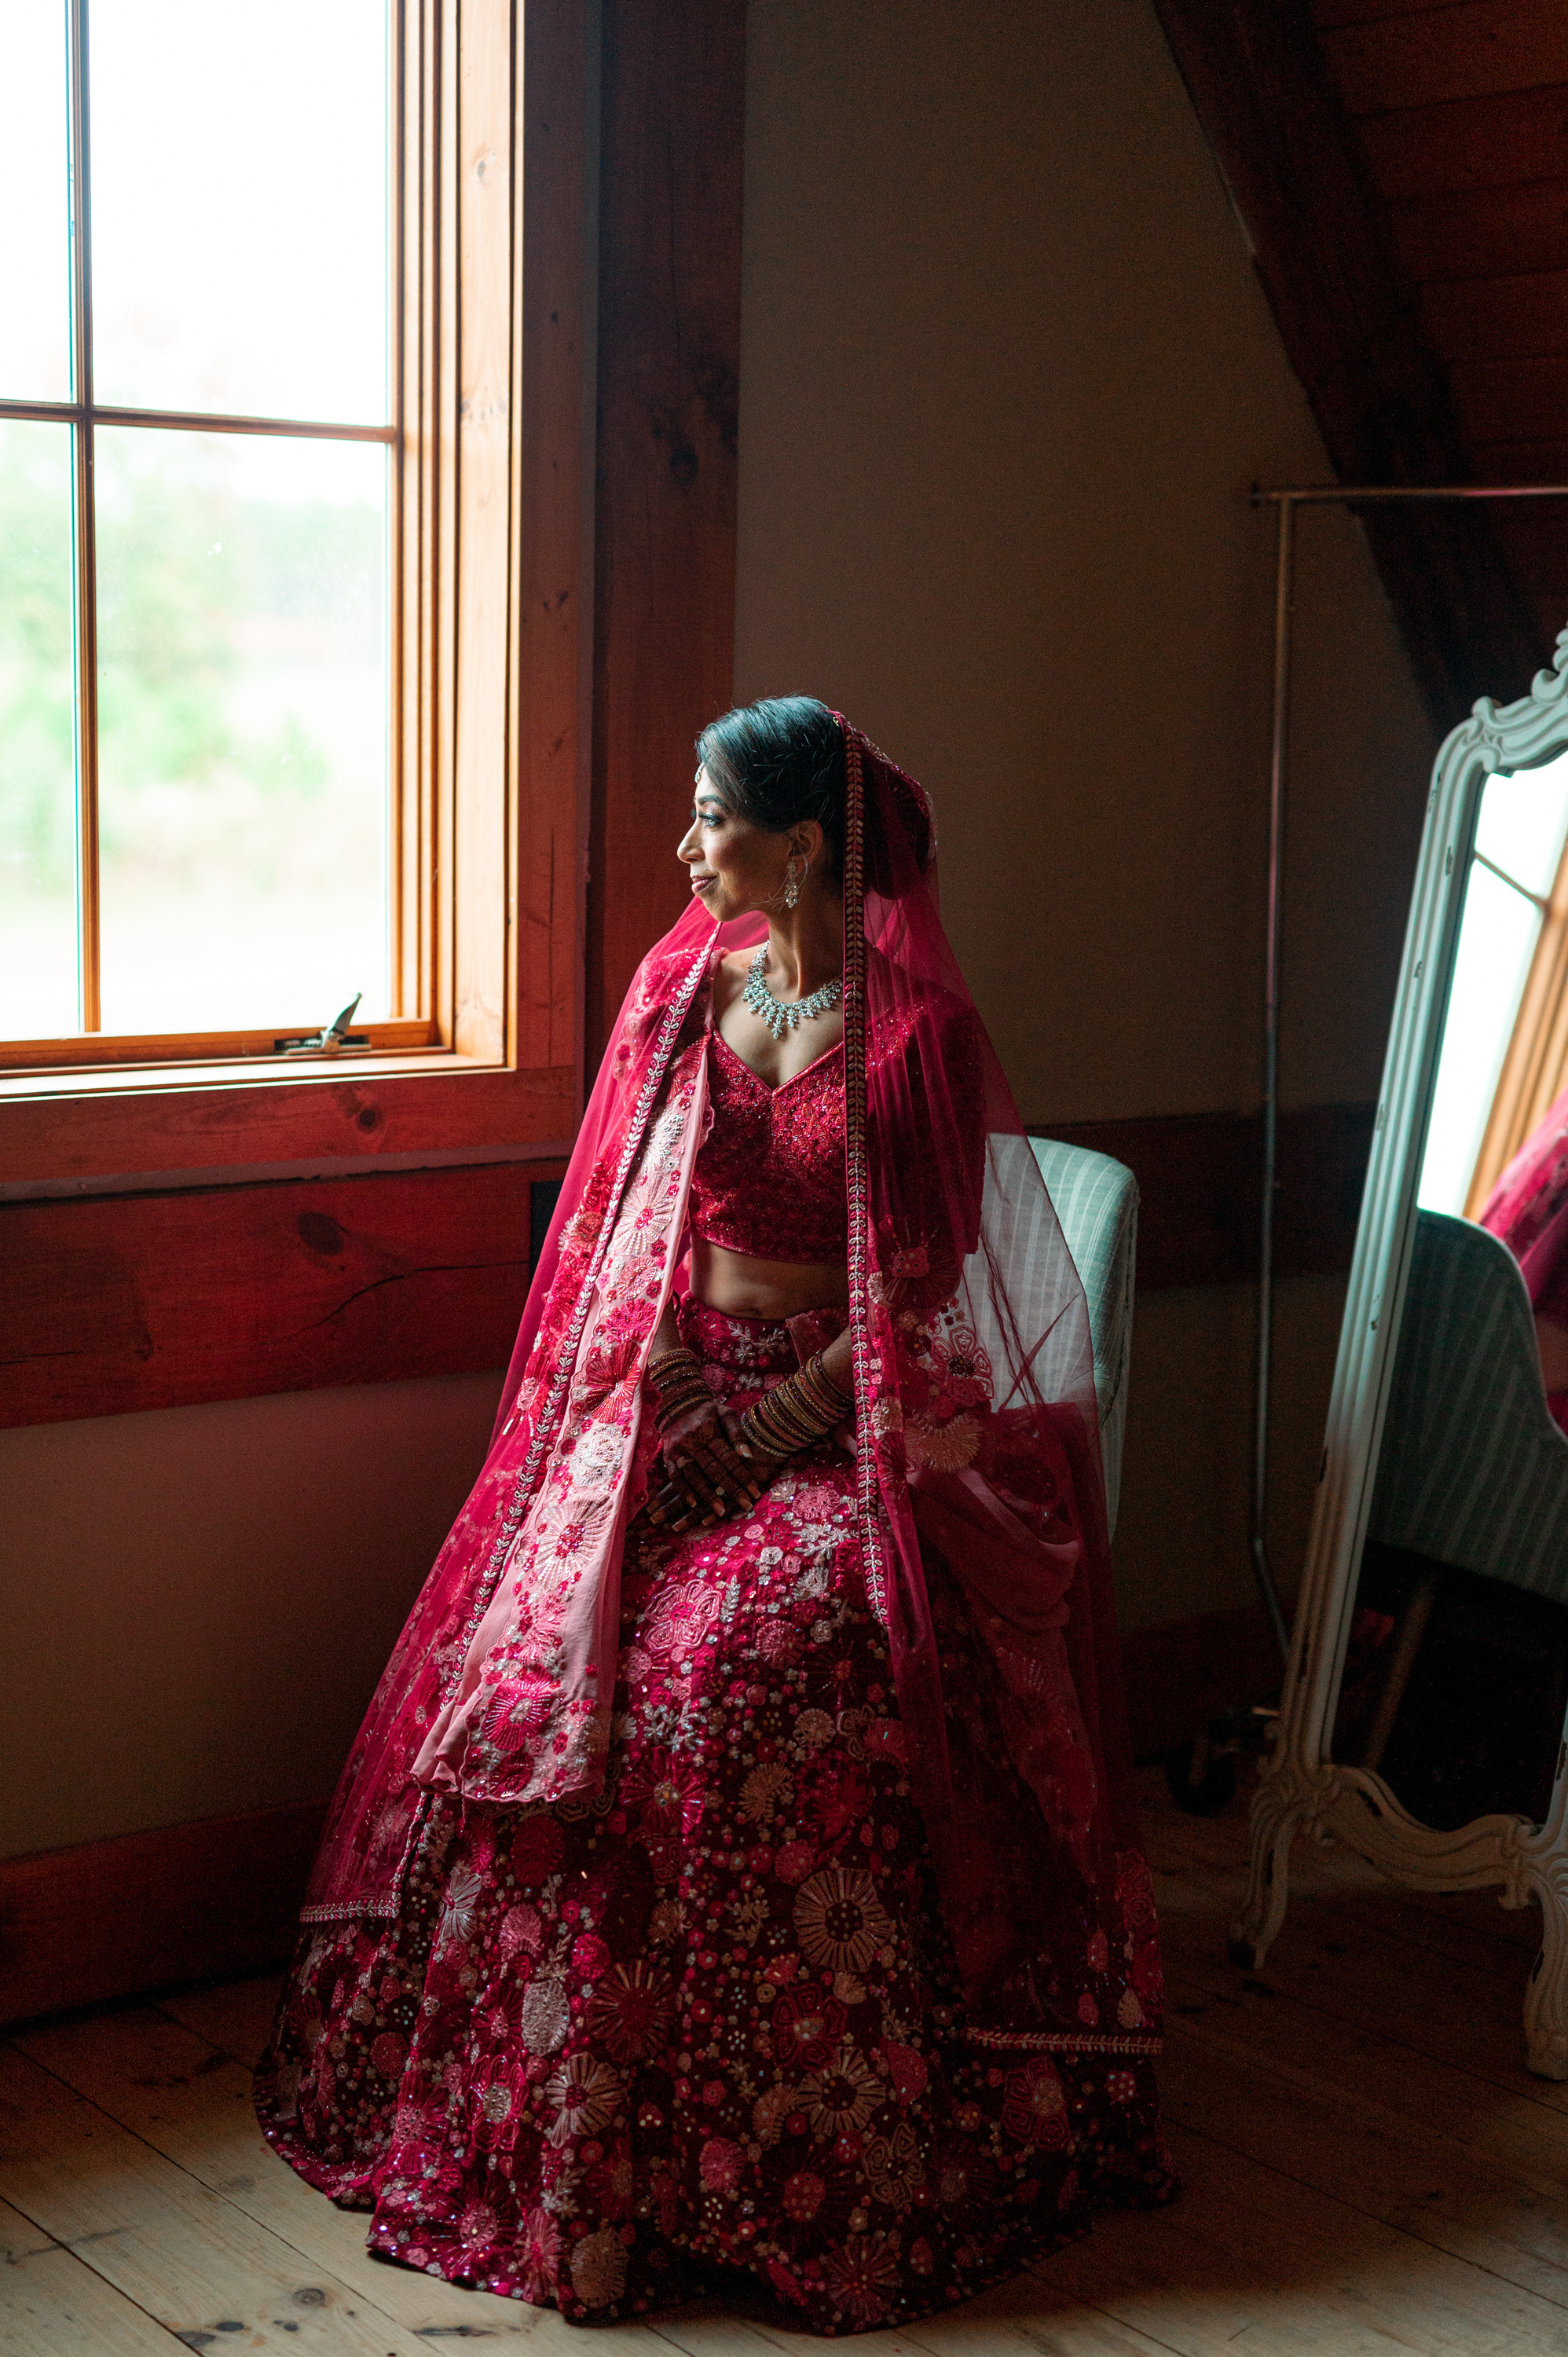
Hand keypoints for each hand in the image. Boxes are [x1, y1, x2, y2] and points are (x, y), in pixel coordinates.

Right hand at [646, 1391, 762, 1531]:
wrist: (678, 1402)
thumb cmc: (708, 1411)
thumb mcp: (726, 1413)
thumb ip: (737, 1433)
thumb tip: (747, 1456)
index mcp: (709, 1430)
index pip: (729, 1457)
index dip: (742, 1476)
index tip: (755, 1492)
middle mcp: (693, 1441)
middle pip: (714, 1469)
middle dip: (731, 1489)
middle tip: (745, 1505)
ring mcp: (678, 1449)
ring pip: (694, 1476)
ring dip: (708, 1495)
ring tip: (722, 1511)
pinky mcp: (667, 1456)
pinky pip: (675, 1476)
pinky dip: (684, 1490)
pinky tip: (694, 1504)